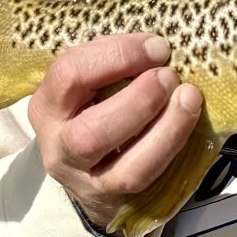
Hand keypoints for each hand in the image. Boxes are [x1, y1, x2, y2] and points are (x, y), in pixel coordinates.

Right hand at [27, 33, 202, 229]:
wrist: (92, 170)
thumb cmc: (97, 108)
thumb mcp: (92, 84)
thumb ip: (113, 61)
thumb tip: (155, 42)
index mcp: (48, 103)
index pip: (69, 74)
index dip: (116, 55)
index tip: (157, 46)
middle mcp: (58, 144)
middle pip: (89, 132)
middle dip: (138, 99)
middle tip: (169, 76)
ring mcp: (83, 176)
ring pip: (122, 167)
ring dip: (162, 126)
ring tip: (188, 96)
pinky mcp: (111, 194)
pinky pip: (142, 174)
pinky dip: (169, 144)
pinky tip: (186, 119)